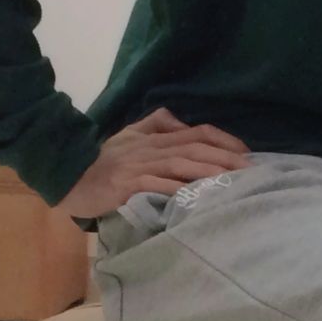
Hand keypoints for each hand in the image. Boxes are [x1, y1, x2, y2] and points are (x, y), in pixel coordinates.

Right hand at [57, 108, 250, 219]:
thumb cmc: (104, 160)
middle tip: (251, 171)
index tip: (246, 154)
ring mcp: (141, 166)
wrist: (70, 176)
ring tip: (232, 182)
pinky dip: (178, 191)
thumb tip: (182, 123)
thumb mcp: (131, 136)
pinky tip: (197, 197)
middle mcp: (153, 148)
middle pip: (195, 148)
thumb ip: (157, 125)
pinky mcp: (128, 185)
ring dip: (209, 172)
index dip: (224, 140)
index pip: (197, 132)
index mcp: (156, 136)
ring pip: (181, 165)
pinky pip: (158, 186)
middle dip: (226, 158)